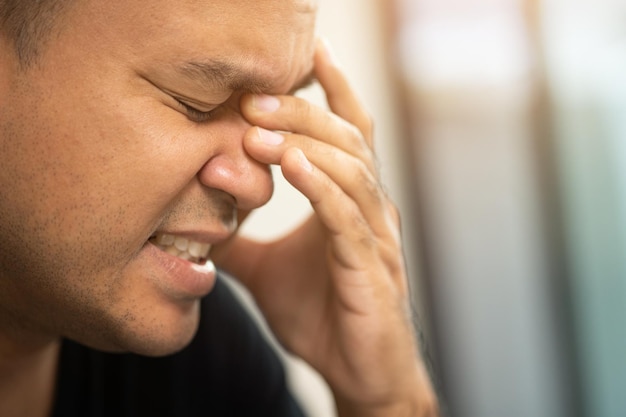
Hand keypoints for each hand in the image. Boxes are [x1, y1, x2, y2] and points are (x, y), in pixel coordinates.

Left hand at [214, 40, 437, 415]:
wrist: (357, 372)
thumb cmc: (322, 317)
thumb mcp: (266, 270)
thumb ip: (239, 239)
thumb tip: (197, 218)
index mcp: (350, 202)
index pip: (348, 133)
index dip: (333, 89)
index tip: (310, 50)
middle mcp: (371, 209)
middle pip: (347, 140)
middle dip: (304, 110)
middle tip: (254, 92)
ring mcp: (376, 237)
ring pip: (351, 171)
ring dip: (307, 142)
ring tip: (261, 125)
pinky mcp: (371, 269)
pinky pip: (347, 220)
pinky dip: (322, 189)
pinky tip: (295, 166)